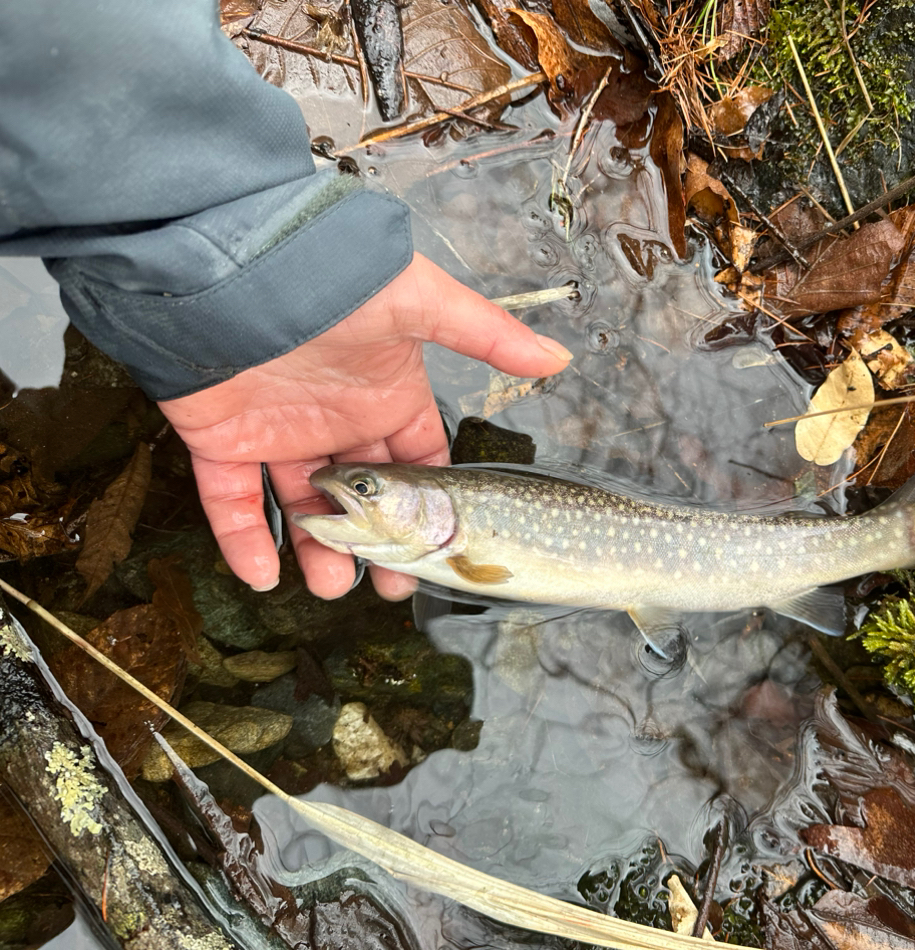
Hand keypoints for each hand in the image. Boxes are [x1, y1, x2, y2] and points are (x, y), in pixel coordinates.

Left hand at [158, 253, 571, 600]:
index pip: (419, 461)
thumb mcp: (421, 302)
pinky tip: (262, 577)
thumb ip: (487, 335)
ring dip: (319, 554)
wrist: (237, 262)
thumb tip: (557, 358)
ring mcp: (280, 434)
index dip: (429, 508)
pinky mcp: (223, 441)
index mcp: (387, 394)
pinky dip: (244, 542)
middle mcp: (338, 420)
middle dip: (380, 546)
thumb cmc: (334, 275)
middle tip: (392, 587)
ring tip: (333, 588)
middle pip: (366, 501)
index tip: (441, 549)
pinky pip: (232, 503)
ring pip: (305, 510)